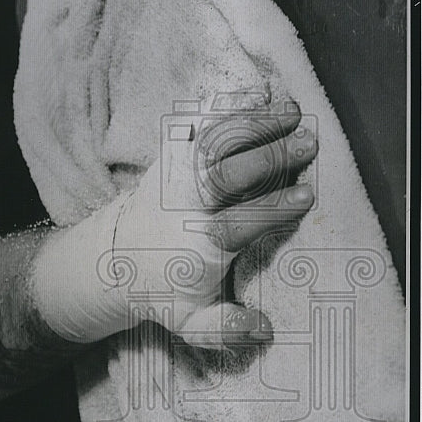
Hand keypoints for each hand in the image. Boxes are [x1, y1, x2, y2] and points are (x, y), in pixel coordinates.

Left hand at [31, 93, 316, 349]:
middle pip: (224, 173)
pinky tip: (258, 90)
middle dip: (268, 156)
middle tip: (309, 144)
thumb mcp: (189, 323)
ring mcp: (176, 173)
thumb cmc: (162, 289)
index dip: (272, 209)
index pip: (237, 223)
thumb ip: (226, 329)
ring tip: (294, 110)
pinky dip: (224, 102)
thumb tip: (265, 331)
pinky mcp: (170, 153)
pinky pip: (195, 121)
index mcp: (196, 244)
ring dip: (254, 122)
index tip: (306, 197)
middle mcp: (185, 204)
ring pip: (212, 140)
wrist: (112, 260)